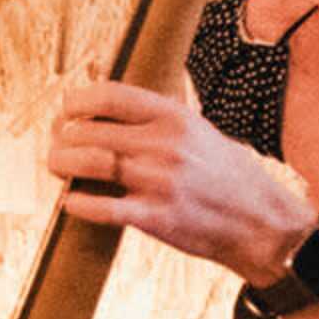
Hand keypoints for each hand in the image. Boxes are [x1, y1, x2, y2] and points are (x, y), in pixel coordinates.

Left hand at [45, 80, 315, 286]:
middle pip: (88, 131)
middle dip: (62, 138)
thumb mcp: (200, 131)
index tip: (66, 111)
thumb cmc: (228, 176)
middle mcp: (164, 144)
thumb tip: (112, 102)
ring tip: (59, 168)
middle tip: (57, 146)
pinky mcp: (155, 217)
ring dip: (61, 165)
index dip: (76, 102)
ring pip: (87, 163)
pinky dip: (77, 204)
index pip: (109, 95)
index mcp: (175, 116)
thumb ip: (159, 118)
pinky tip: (71, 202)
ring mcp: (158, 181)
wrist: (261, 223)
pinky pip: (101, 208)